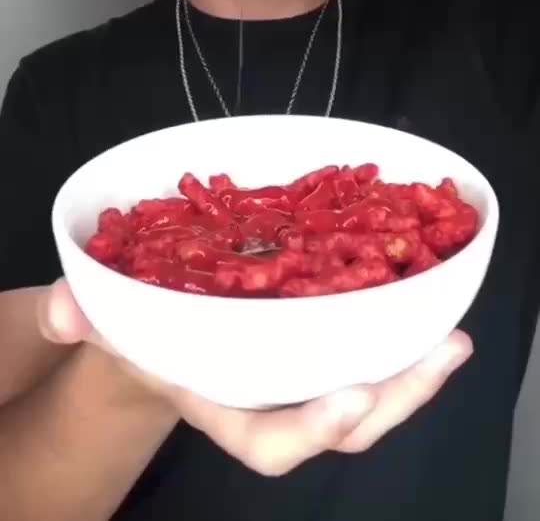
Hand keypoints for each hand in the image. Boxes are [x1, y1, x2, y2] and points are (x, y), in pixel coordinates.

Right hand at [39, 278, 472, 475]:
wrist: (166, 330)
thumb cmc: (140, 333)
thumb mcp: (110, 325)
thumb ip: (86, 317)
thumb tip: (61, 307)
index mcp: (225, 403)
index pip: (268, 442)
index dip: (309, 431)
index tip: (347, 400)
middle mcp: (274, 396)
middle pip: (342, 424)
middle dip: (391, 401)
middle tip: (437, 357)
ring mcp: (303, 371)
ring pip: (368, 390)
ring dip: (414, 372)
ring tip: (452, 340)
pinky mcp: (322, 339)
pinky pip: (369, 348)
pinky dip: (402, 334)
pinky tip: (434, 303)